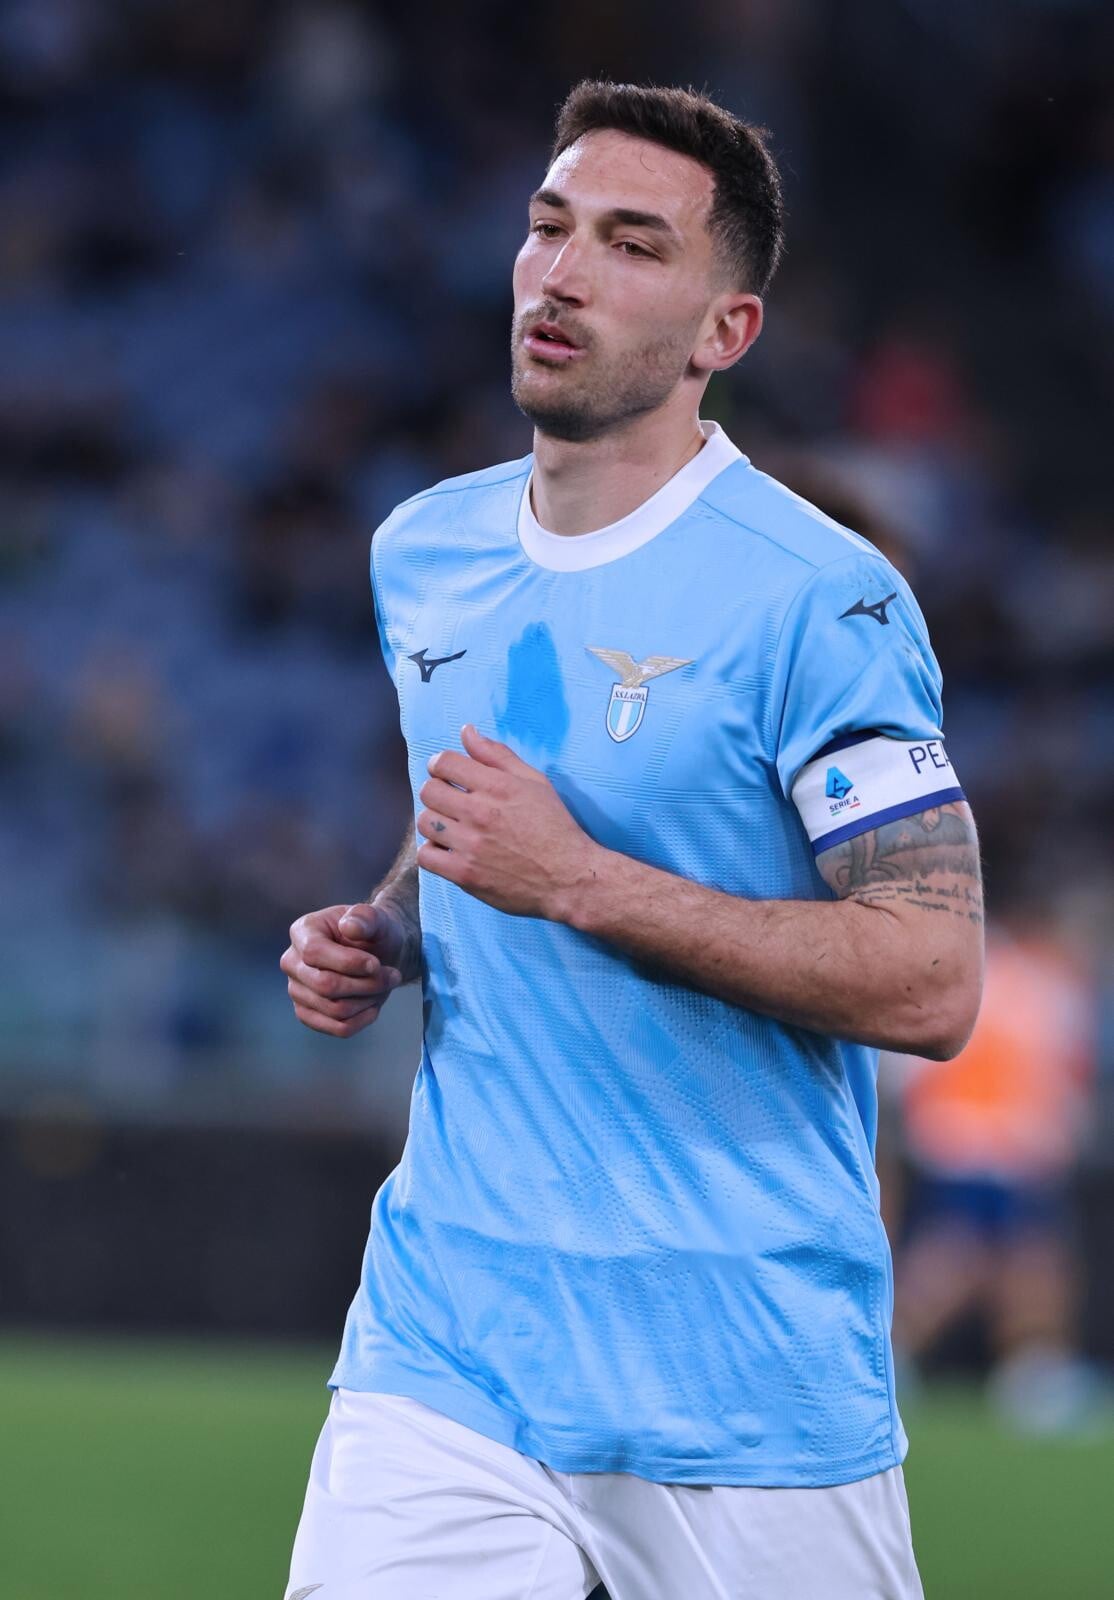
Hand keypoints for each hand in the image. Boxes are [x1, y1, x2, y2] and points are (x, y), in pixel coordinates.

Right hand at [281, 902, 403, 1037]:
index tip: (376, 963)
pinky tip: (374, 1004)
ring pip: (335, 1009)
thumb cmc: (375, 934)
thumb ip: (366, 917)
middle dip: (366, 984)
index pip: (314, 952)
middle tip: (392, 976)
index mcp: (302, 931)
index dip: (349, 962)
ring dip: (369, 1000)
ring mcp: (297, 990)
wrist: (378, 954)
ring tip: (384, 985)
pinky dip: (363, 1019)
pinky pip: (337, 1028)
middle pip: (325, 985)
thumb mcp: (377, 919)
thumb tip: (349, 926)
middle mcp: (292, 962)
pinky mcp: (308, 1013)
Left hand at [415, 724, 604, 919]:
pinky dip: (432, 851)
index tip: (448, 774)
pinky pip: (426, 856)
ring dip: (435, 821)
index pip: (444, 762)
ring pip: (425, 821)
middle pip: (429, 791)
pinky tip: (449, 849)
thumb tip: (466, 732)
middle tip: (451, 801)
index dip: (441, 765)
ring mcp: (470, 845)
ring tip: (452, 827)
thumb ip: (497, 755)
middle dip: (438, 791)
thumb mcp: (535, 782)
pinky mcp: (465, 874)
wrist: (568, 877)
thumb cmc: (555, 827)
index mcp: (498, 786)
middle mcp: (480, 813)